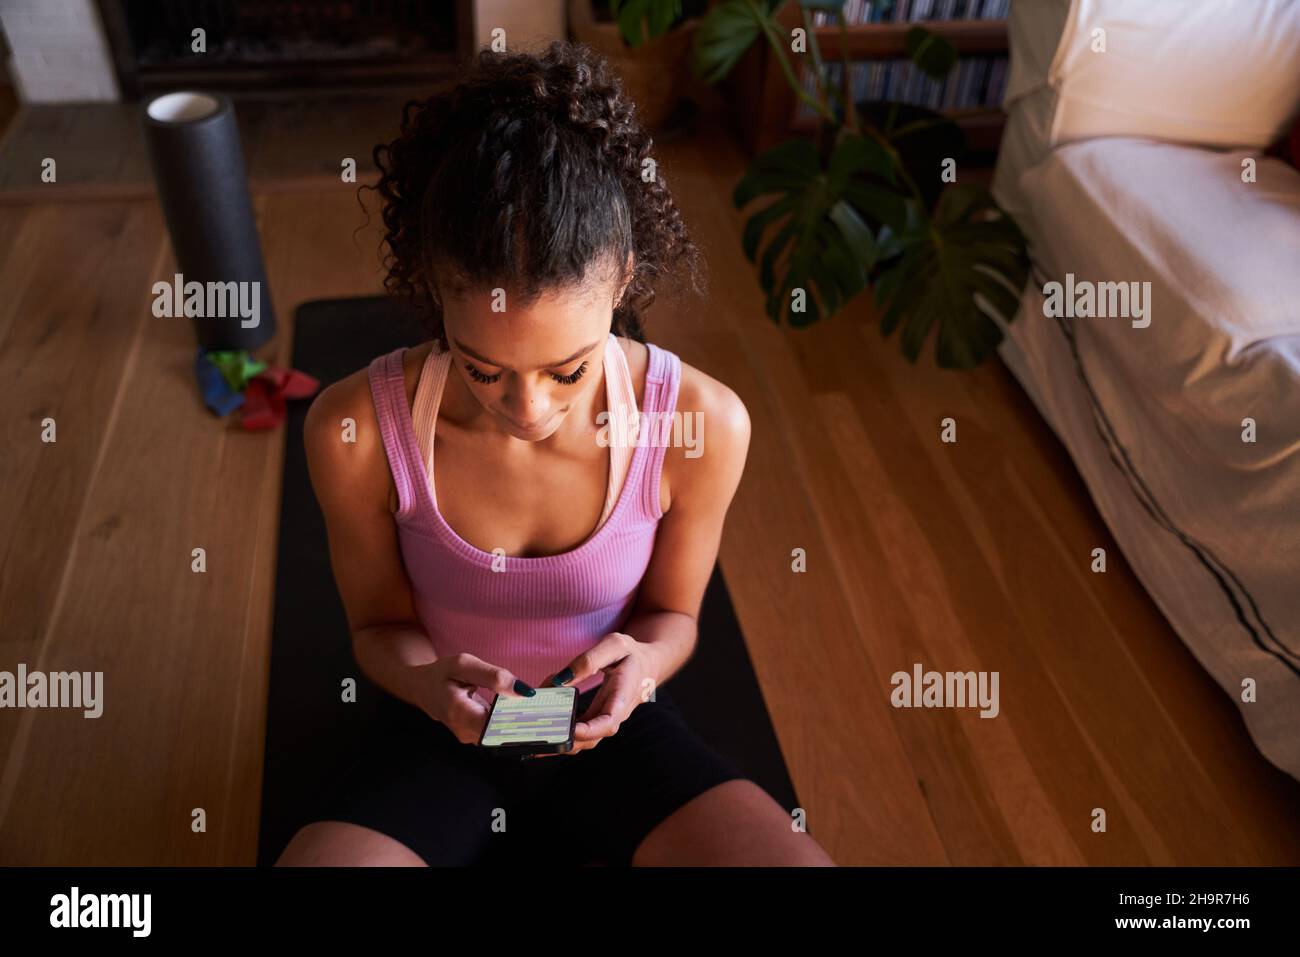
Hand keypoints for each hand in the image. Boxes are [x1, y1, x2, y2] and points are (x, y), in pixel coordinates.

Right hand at [415, 652, 534, 744]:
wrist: (421, 687)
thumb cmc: (441, 674)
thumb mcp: (465, 664)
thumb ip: (493, 676)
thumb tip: (523, 691)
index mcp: (460, 714)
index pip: (500, 726)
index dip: (523, 718)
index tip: (541, 707)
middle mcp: (465, 732)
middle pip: (504, 733)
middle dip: (527, 718)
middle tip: (547, 702)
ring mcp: (470, 737)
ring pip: (503, 734)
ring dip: (522, 720)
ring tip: (539, 704)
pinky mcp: (476, 736)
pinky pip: (498, 731)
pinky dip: (512, 720)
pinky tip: (524, 708)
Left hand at [536, 632, 654, 755]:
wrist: (647, 664)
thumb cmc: (631, 653)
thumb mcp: (614, 645)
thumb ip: (588, 660)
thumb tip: (561, 680)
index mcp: (623, 697)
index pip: (607, 722)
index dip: (588, 730)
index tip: (568, 730)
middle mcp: (615, 714)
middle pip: (592, 739)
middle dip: (566, 741)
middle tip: (539, 737)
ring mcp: (606, 720)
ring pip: (584, 740)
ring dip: (561, 740)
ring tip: (535, 737)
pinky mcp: (597, 719)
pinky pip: (581, 731)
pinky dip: (563, 732)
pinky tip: (544, 730)